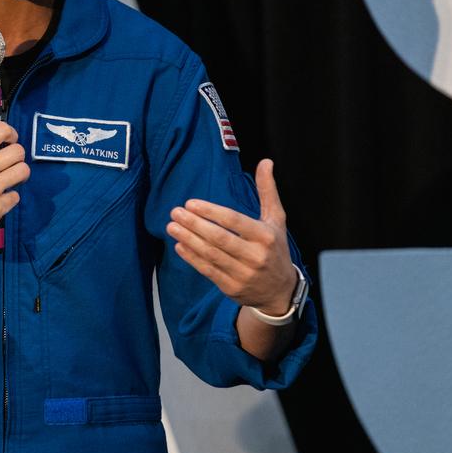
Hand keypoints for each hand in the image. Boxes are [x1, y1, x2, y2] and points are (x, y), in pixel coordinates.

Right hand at [0, 120, 28, 251]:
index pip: (2, 130)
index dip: (10, 132)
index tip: (9, 139)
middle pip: (18, 151)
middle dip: (15, 154)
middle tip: (8, 160)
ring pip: (23, 171)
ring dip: (17, 174)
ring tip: (7, 177)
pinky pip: (15, 196)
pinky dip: (8, 197)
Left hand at [165, 159, 296, 314]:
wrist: (280, 291)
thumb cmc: (275, 248)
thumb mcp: (276, 220)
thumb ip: (268, 191)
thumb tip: (266, 161)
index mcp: (265, 236)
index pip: (234, 221)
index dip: (211, 212)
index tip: (190, 203)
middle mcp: (255, 256)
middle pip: (219, 238)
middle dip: (194, 224)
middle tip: (175, 212)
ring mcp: (243, 274)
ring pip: (210, 254)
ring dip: (188, 240)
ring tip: (172, 226)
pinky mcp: (231, 288)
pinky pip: (208, 270)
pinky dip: (192, 258)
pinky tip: (179, 246)